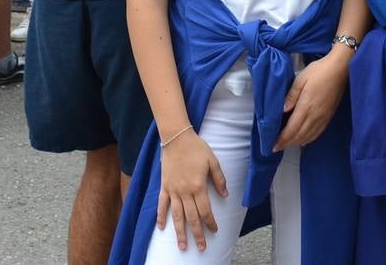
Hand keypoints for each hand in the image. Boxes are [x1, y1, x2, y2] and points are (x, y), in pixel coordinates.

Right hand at [157, 130, 227, 252]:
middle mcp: (185, 191)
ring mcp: (173, 190)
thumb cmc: (196, 148)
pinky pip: (161, 205)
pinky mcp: (164, 186)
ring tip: (182, 246)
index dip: (210, 223)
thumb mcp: (213, 161)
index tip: (214, 231)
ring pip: (177, 216)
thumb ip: (219, 179)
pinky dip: (161, 217)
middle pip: (192, 218)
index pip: (205, 210)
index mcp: (198, 186)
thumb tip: (225, 195)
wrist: (176, 137)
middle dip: (197, 234)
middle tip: (201, 248)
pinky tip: (161, 228)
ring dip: (180, 232)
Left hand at [273, 48, 348, 151]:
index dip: (282, 139)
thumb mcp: (300, 79)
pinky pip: (318, 133)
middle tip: (277, 148)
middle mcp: (315, 116)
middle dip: (287, 143)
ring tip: (287, 145)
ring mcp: (323, 118)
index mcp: (306, 107)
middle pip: (299, 136)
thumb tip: (281, 110)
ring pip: (308, 136)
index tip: (273, 145)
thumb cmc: (319, 71)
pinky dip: (309, 139)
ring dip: (297, 142)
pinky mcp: (329, 116)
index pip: (291, 129)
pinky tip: (304, 140)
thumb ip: (291, 96)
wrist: (340, 70)